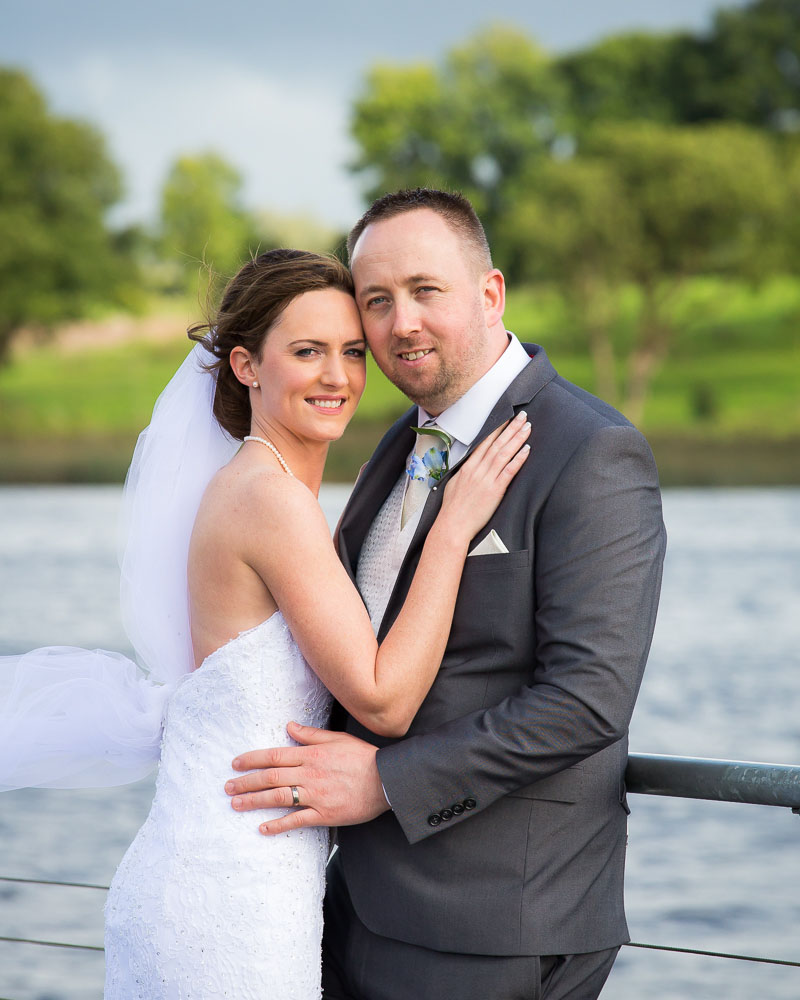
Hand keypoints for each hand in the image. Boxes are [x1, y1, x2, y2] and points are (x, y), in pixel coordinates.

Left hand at [224, 722, 388, 834]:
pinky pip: (297, 820)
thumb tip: (289, 726)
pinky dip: (278, 825)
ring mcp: (316, 796)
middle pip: (270, 777)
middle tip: (227, 786)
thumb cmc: (363, 757)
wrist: (386, 780)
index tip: (235, 764)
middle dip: (246, 782)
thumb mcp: (337, 739)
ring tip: (235, 804)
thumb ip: (311, 734)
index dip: (252, 759)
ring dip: (254, 801)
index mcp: (311, 755)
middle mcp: (309, 774)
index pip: (275, 755)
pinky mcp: (325, 814)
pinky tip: (262, 828)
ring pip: (278, 798)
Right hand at [439, 411, 529, 542]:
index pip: (485, 442)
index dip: (497, 429)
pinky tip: (527, 449)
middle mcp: (478, 470)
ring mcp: (486, 479)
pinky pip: (509, 471)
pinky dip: (518, 459)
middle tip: (522, 417)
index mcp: (468, 467)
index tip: (507, 419)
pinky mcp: (495, 490)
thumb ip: (465, 472)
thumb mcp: (454, 483)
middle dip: (511, 428)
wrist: (453, 525)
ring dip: (517, 439)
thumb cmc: (452, 508)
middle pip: (497, 444)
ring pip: (504, 453)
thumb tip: (472, 464)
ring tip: (527, 427)